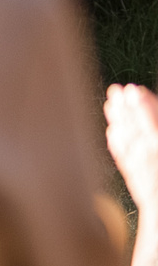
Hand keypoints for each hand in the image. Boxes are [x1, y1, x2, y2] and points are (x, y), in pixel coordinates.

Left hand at [109, 84, 157, 206]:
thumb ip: (155, 124)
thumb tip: (143, 101)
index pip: (152, 124)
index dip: (144, 106)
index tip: (135, 90)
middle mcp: (149, 156)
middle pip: (135, 127)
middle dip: (126, 108)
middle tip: (117, 91)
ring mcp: (139, 167)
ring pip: (125, 139)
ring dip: (118, 120)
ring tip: (111, 103)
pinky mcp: (134, 176)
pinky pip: (122, 156)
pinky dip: (116, 143)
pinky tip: (112, 131)